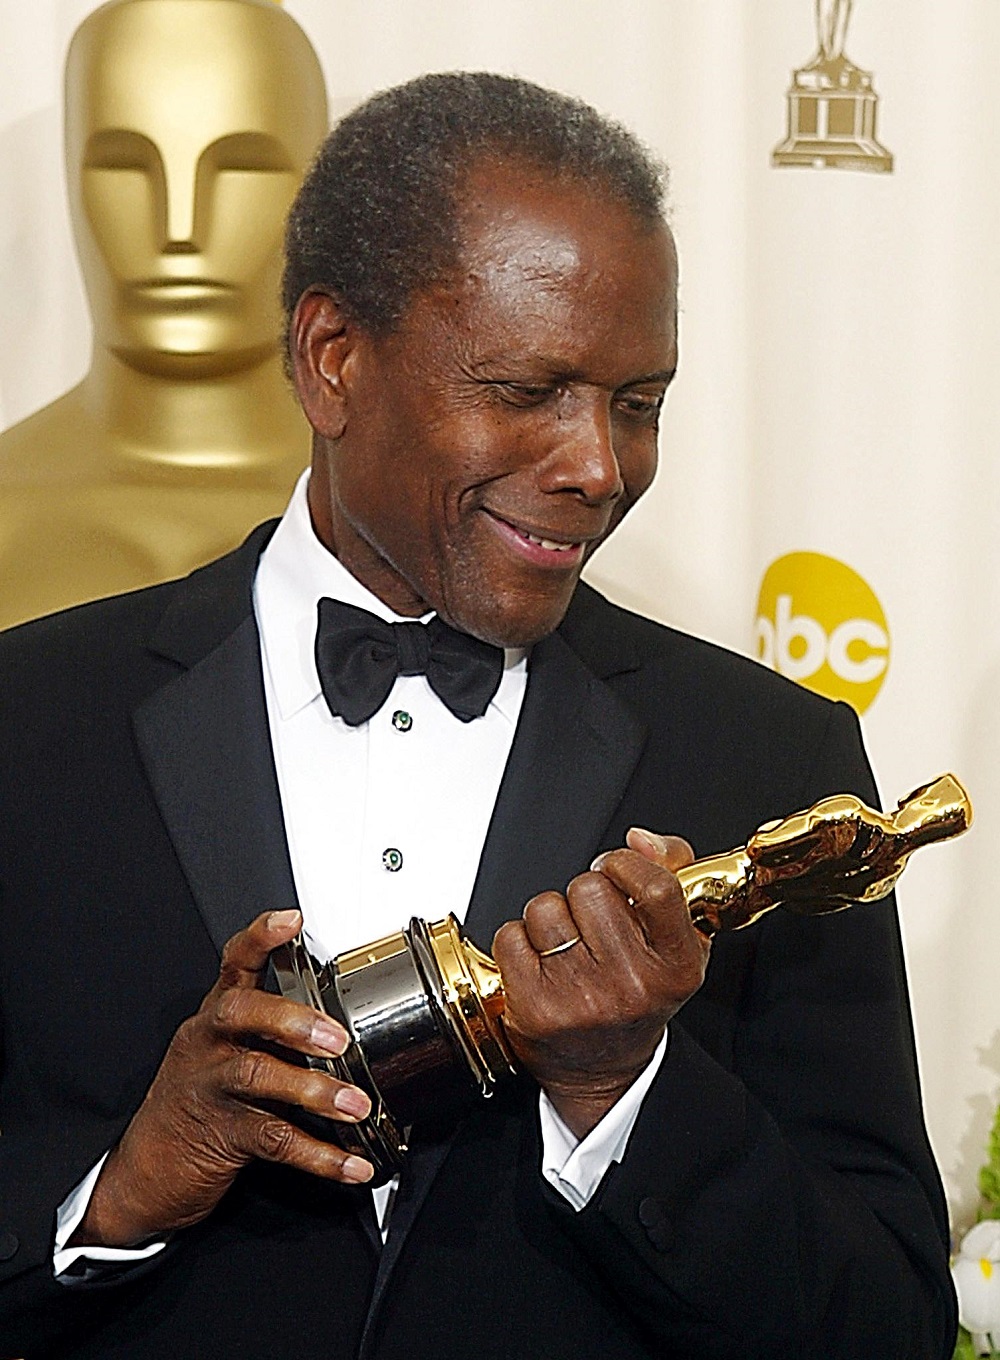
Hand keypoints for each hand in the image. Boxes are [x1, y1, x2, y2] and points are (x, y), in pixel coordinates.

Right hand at [71, 910, 373, 1248]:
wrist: (142, 1175)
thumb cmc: (197, 1104)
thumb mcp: (226, 1056)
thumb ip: (273, 1035)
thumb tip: (342, 1024)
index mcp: (214, 1019)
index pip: (233, 965)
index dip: (260, 939)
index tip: (291, 920)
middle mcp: (209, 1045)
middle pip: (241, 1014)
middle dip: (290, 1020)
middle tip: (336, 1038)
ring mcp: (210, 1089)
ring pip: (258, 1077)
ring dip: (315, 1091)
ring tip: (356, 1105)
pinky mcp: (219, 1137)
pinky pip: (274, 1141)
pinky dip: (320, 1155)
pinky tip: (352, 1164)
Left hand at [492, 831, 708, 1138]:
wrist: (606, 1071)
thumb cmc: (641, 993)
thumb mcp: (680, 939)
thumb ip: (672, 871)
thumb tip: (638, 839)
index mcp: (675, 965)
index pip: (656, 888)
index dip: (626, 864)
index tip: (615, 869)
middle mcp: (632, 985)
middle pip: (590, 889)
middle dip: (584, 894)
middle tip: (591, 921)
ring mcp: (580, 999)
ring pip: (545, 908)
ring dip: (549, 918)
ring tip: (566, 945)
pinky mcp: (534, 1009)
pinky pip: (510, 936)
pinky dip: (518, 941)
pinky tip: (539, 963)